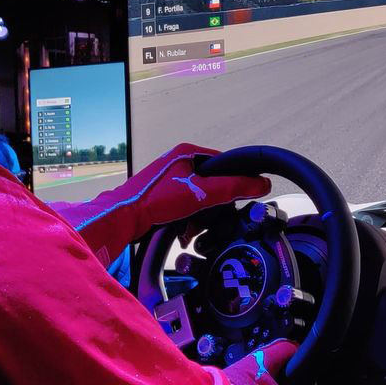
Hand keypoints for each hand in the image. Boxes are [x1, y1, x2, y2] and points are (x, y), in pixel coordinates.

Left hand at [54, 143, 269, 263]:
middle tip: (209, 218)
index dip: (233, 182)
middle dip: (213, 206)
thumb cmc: (155, 200)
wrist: (123, 217)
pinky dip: (187, 222)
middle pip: (211, 184)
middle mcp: (177, 163)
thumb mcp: (201, 193)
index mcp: (187, 153)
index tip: (237, 199)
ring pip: (198, 199)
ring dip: (199, 218)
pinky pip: (185, 208)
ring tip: (191, 229)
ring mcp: (168, 181)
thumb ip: (233, 188)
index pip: (223, 164)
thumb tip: (262, 184)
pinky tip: (183, 232)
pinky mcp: (161, 197)